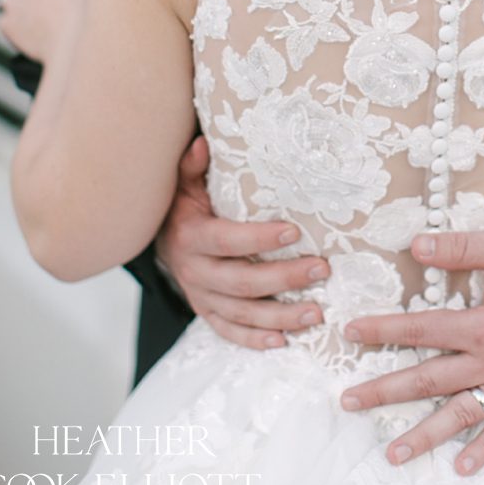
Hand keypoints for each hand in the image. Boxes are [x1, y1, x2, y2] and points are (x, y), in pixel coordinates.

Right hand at [156, 136, 327, 347]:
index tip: (295, 231)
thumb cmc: (186, 206)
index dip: (259, 238)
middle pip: (241, 282)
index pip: (227, 240)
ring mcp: (201, 296)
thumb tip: (202, 143)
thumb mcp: (185, 183)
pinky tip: (283, 341)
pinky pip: (229, 331)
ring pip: (241, 313)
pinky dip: (254, 339)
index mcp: (191, 237)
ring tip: (316, 313)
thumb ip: (192, 166)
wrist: (160, 240)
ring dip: (279, 316)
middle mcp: (194, 271)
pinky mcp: (207, 312)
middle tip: (322, 269)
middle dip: (284, 277)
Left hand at [340, 233, 483, 474]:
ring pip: (460, 414)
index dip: (383, 330)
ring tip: (392, 453)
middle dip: (385, 391)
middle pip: (429, 379)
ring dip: (424, 434)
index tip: (350, 332)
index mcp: (483, 324)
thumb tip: (416, 245)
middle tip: (348, 402)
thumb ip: (465, 248)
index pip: (421, 328)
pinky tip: (462, 467)